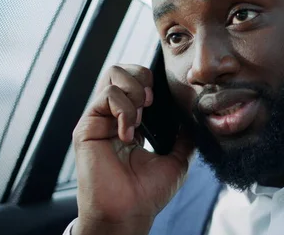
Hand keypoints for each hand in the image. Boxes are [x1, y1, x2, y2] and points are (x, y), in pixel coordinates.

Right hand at [72, 65, 193, 234]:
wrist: (129, 213)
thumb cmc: (147, 192)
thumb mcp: (177, 159)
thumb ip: (184, 136)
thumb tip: (196, 118)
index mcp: (131, 121)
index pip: (136, 81)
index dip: (150, 82)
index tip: (162, 101)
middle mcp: (112, 117)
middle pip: (121, 70)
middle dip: (141, 78)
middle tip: (151, 103)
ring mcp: (98, 120)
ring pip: (112, 75)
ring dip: (134, 92)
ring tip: (140, 119)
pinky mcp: (87, 127)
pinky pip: (105, 97)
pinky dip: (123, 109)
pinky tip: (129, 134)